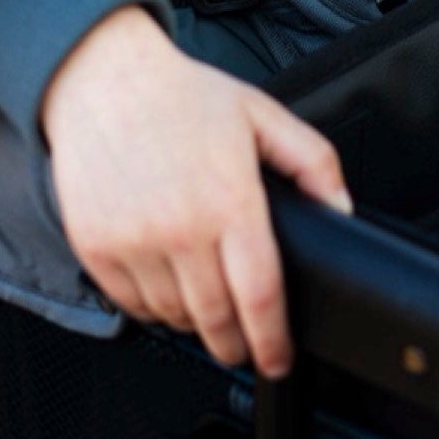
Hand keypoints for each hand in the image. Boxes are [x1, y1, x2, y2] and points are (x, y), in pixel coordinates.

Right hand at [39, 7, 351, 376]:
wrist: (102, 79)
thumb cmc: (183, 96)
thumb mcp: (262, 115)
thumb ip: (313, 162)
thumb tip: (340, 210)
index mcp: (230, 200)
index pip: (260, 295)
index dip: (274, 340)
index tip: (280, 359)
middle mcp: (181, 229)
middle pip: (217, 319)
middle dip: (237, 343)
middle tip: (246, 344)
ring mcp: (134, 243)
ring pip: (175, 317)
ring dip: (196, 322)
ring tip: (207, 301)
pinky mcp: (97, 249)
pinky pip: (134, 305)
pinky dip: (155, 308)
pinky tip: (168, 284)